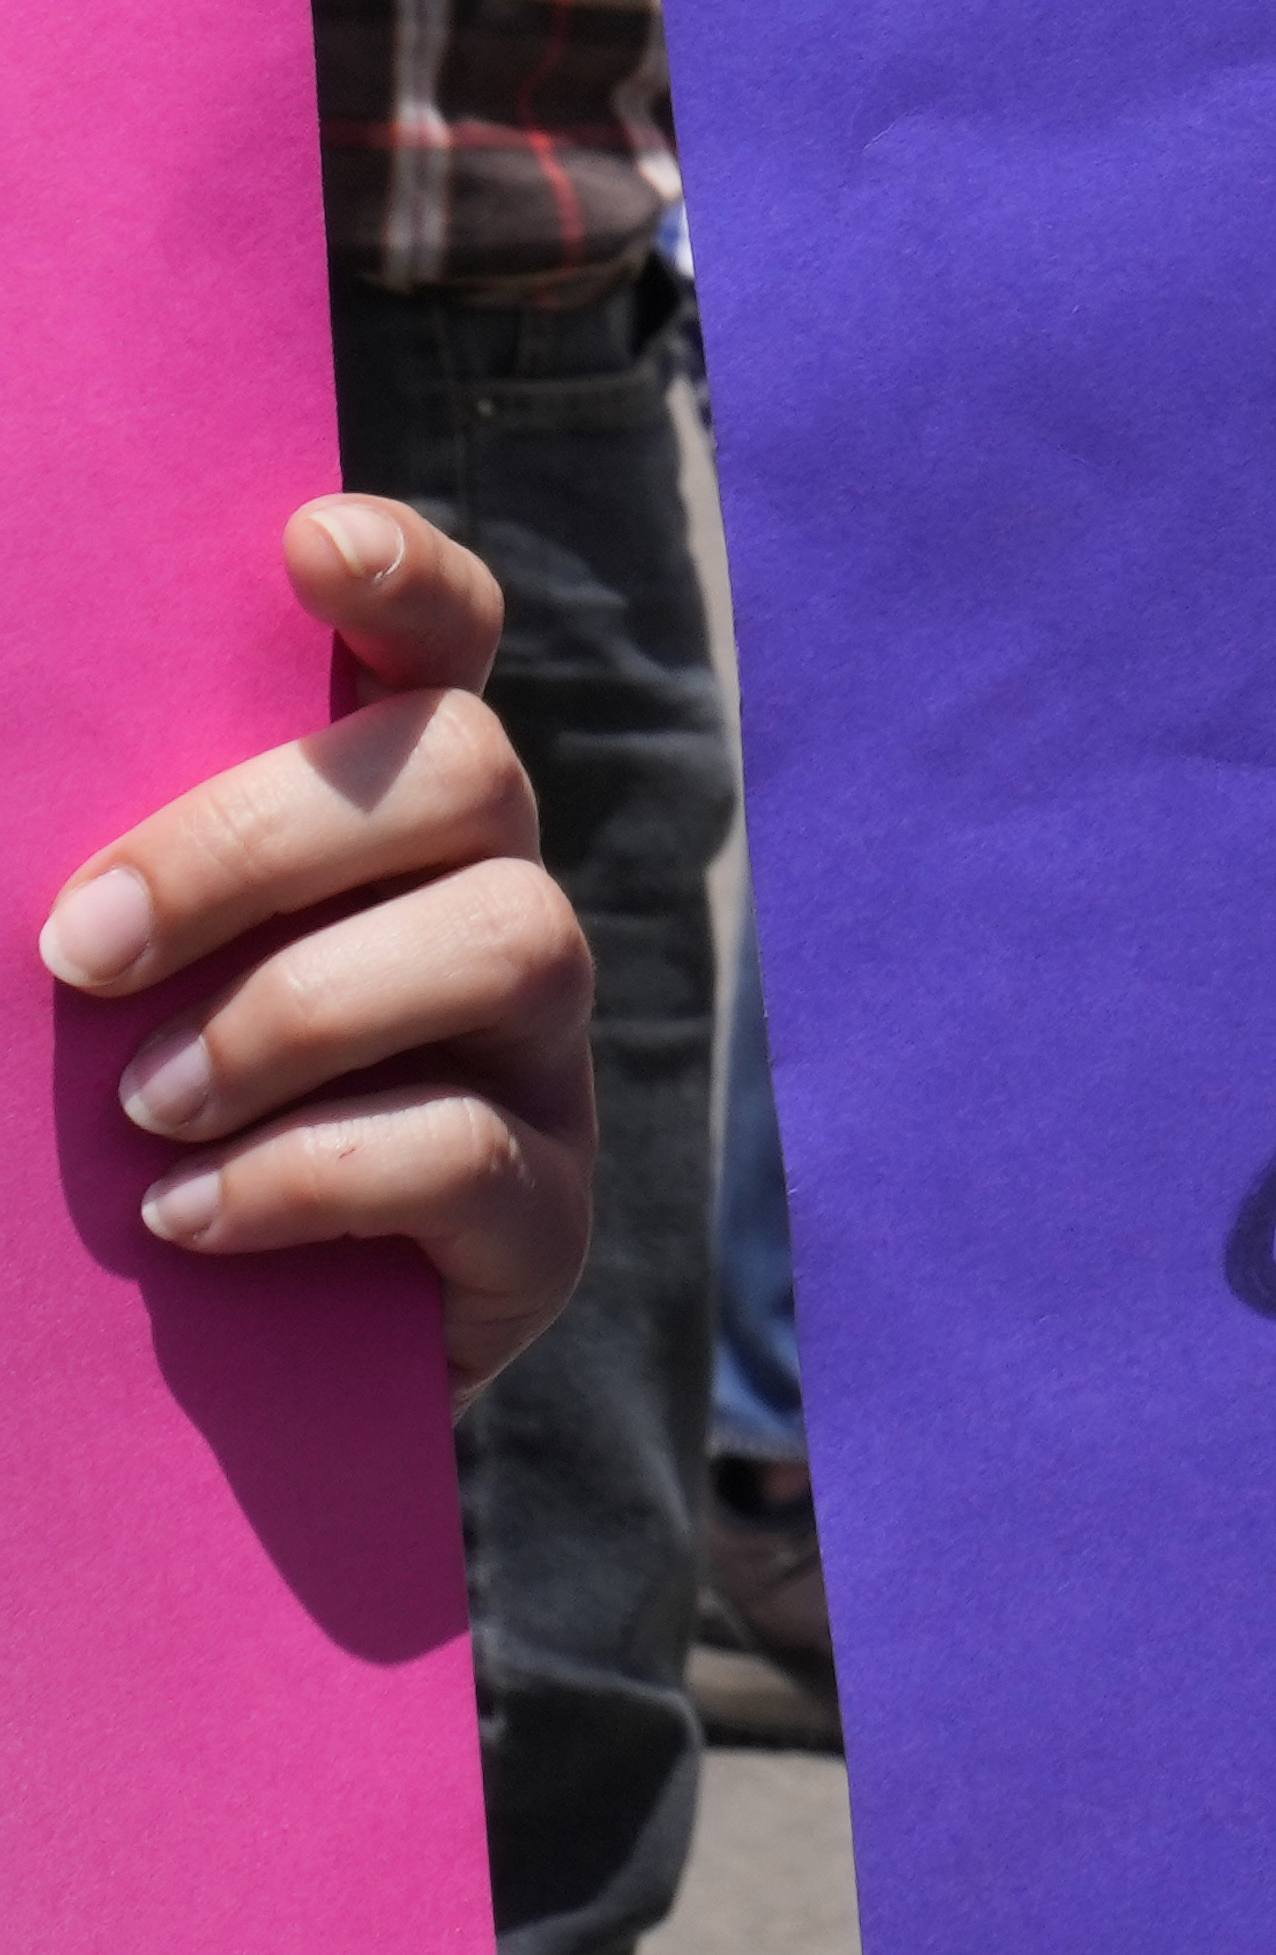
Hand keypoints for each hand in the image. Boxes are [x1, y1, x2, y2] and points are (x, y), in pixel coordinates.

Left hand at [41, 496, 591, 1385]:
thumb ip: (56, 906)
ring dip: (294, 1011)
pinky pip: (473, 1149)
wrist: (145, 1409)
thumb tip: (11, 881)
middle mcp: (489, 905)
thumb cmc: (73, 1153)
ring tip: (140, 1108)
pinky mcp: (544, 1216)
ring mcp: (539, 1060)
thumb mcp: (50, 1003)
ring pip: (509, 938)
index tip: (303, 544)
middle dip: (259, 843)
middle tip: (77, 948)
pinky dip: (311, 1172)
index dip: (407, 578)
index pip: (441, 651)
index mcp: (374, 831)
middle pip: (469, 771)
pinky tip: (186, 1219)